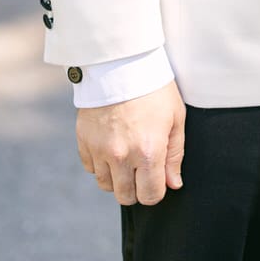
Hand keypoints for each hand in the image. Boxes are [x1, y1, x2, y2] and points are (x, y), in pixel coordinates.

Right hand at [76, 80, 185, 205]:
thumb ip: (174, 155)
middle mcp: (122, 156)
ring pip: (106, 185)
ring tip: (127, 156)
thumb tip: (173, 184)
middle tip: (142, 169)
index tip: (157, 179)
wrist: (121, 64)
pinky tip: (111, 145)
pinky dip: (100, 163)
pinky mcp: (84, 142)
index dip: (156, 191)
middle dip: (136, 189)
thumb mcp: (175, 118)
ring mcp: (100, 150)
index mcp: (148, 151)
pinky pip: (90, 168)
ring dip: (117, 177)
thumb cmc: (154, 89)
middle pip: (125, 197)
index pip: (150, 196)